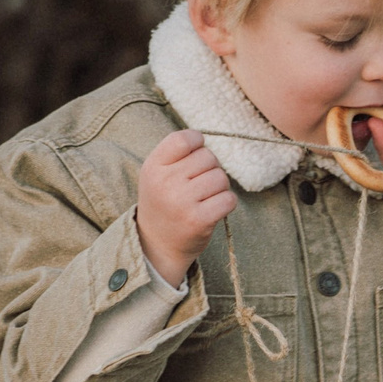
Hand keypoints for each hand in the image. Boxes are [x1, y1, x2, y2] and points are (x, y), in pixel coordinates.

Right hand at [135, 130, 234, 284]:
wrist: (157, 244)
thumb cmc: (164, 202)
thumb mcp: (157, 174)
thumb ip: (178, 154)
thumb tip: (205, 137)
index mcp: (153, 167)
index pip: (184, 139)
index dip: (197, 143)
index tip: (194, 156)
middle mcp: (165, 182)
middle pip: (208, 157)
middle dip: (210, 169)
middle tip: (197, 185)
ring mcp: (182, 202)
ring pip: (221, 177)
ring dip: (219, 187)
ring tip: (203, 199)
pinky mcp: (199, 220)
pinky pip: (229, 199)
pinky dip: (226, 203)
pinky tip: (212, 210)